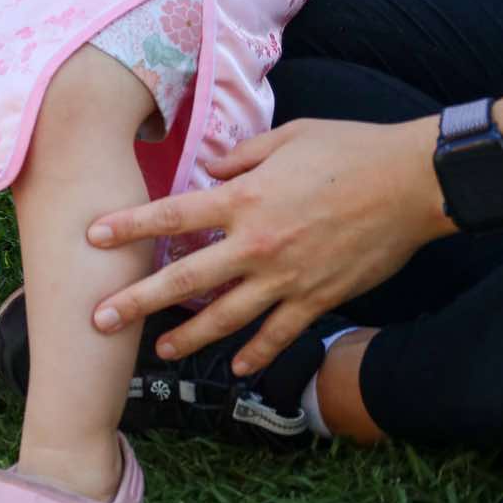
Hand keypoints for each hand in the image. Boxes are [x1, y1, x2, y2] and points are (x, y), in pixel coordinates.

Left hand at [86, 117, 449, 376]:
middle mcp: (256, 244)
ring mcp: (287, 278)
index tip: (92, 236)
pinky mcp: (317, 299)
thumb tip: (212, 167)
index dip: (129, 226)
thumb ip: (242, 157)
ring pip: (225, 317)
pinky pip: (278, 333)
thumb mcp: (287, 138)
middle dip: (137, 300)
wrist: (410, 184)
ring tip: (159, 350)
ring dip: (188, 335)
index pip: (172, 215)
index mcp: (244, 200)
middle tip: (100, 319)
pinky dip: (255, 352)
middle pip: (184, 278)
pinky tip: (235, 365)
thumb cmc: (348, 151)